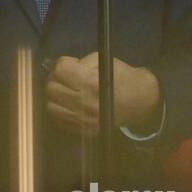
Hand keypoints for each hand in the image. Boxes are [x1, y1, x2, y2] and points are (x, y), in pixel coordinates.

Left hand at [44, 52, 161, 135]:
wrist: (141, 102)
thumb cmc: (122, 78)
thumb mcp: (103, 62)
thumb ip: (80, 63)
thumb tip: (62, 67)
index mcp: (90, 82)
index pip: (60, 70)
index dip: (62, 63)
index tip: (69, 64)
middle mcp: (84, 102)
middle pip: (51, 88)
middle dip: (56, 79)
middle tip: (65, 77)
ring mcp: (83, 119)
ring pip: (50, 106)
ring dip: (55, 96)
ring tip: (64, 91)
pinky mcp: (84, 130)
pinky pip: (59, 120)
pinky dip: (60, 110)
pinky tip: (68, 104)